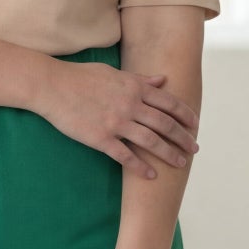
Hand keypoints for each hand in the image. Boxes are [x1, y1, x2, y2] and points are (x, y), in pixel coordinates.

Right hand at [38, 59, 198, 176]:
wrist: (52, 86)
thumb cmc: (81, 77)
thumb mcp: (114, 73)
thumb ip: (140, 79)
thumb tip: (162, 80)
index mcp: (135, 88)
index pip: (169, 103)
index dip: (185, 115)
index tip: (195, 125)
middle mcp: (130, 105)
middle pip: (165, 124)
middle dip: (183, 138)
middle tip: (195, 148)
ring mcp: (116, 123)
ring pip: (151, 141)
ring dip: (169, 154)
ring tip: (181, 163)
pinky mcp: (101, 138)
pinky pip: (125, 156)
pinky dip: (140, 167)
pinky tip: (151, 175)